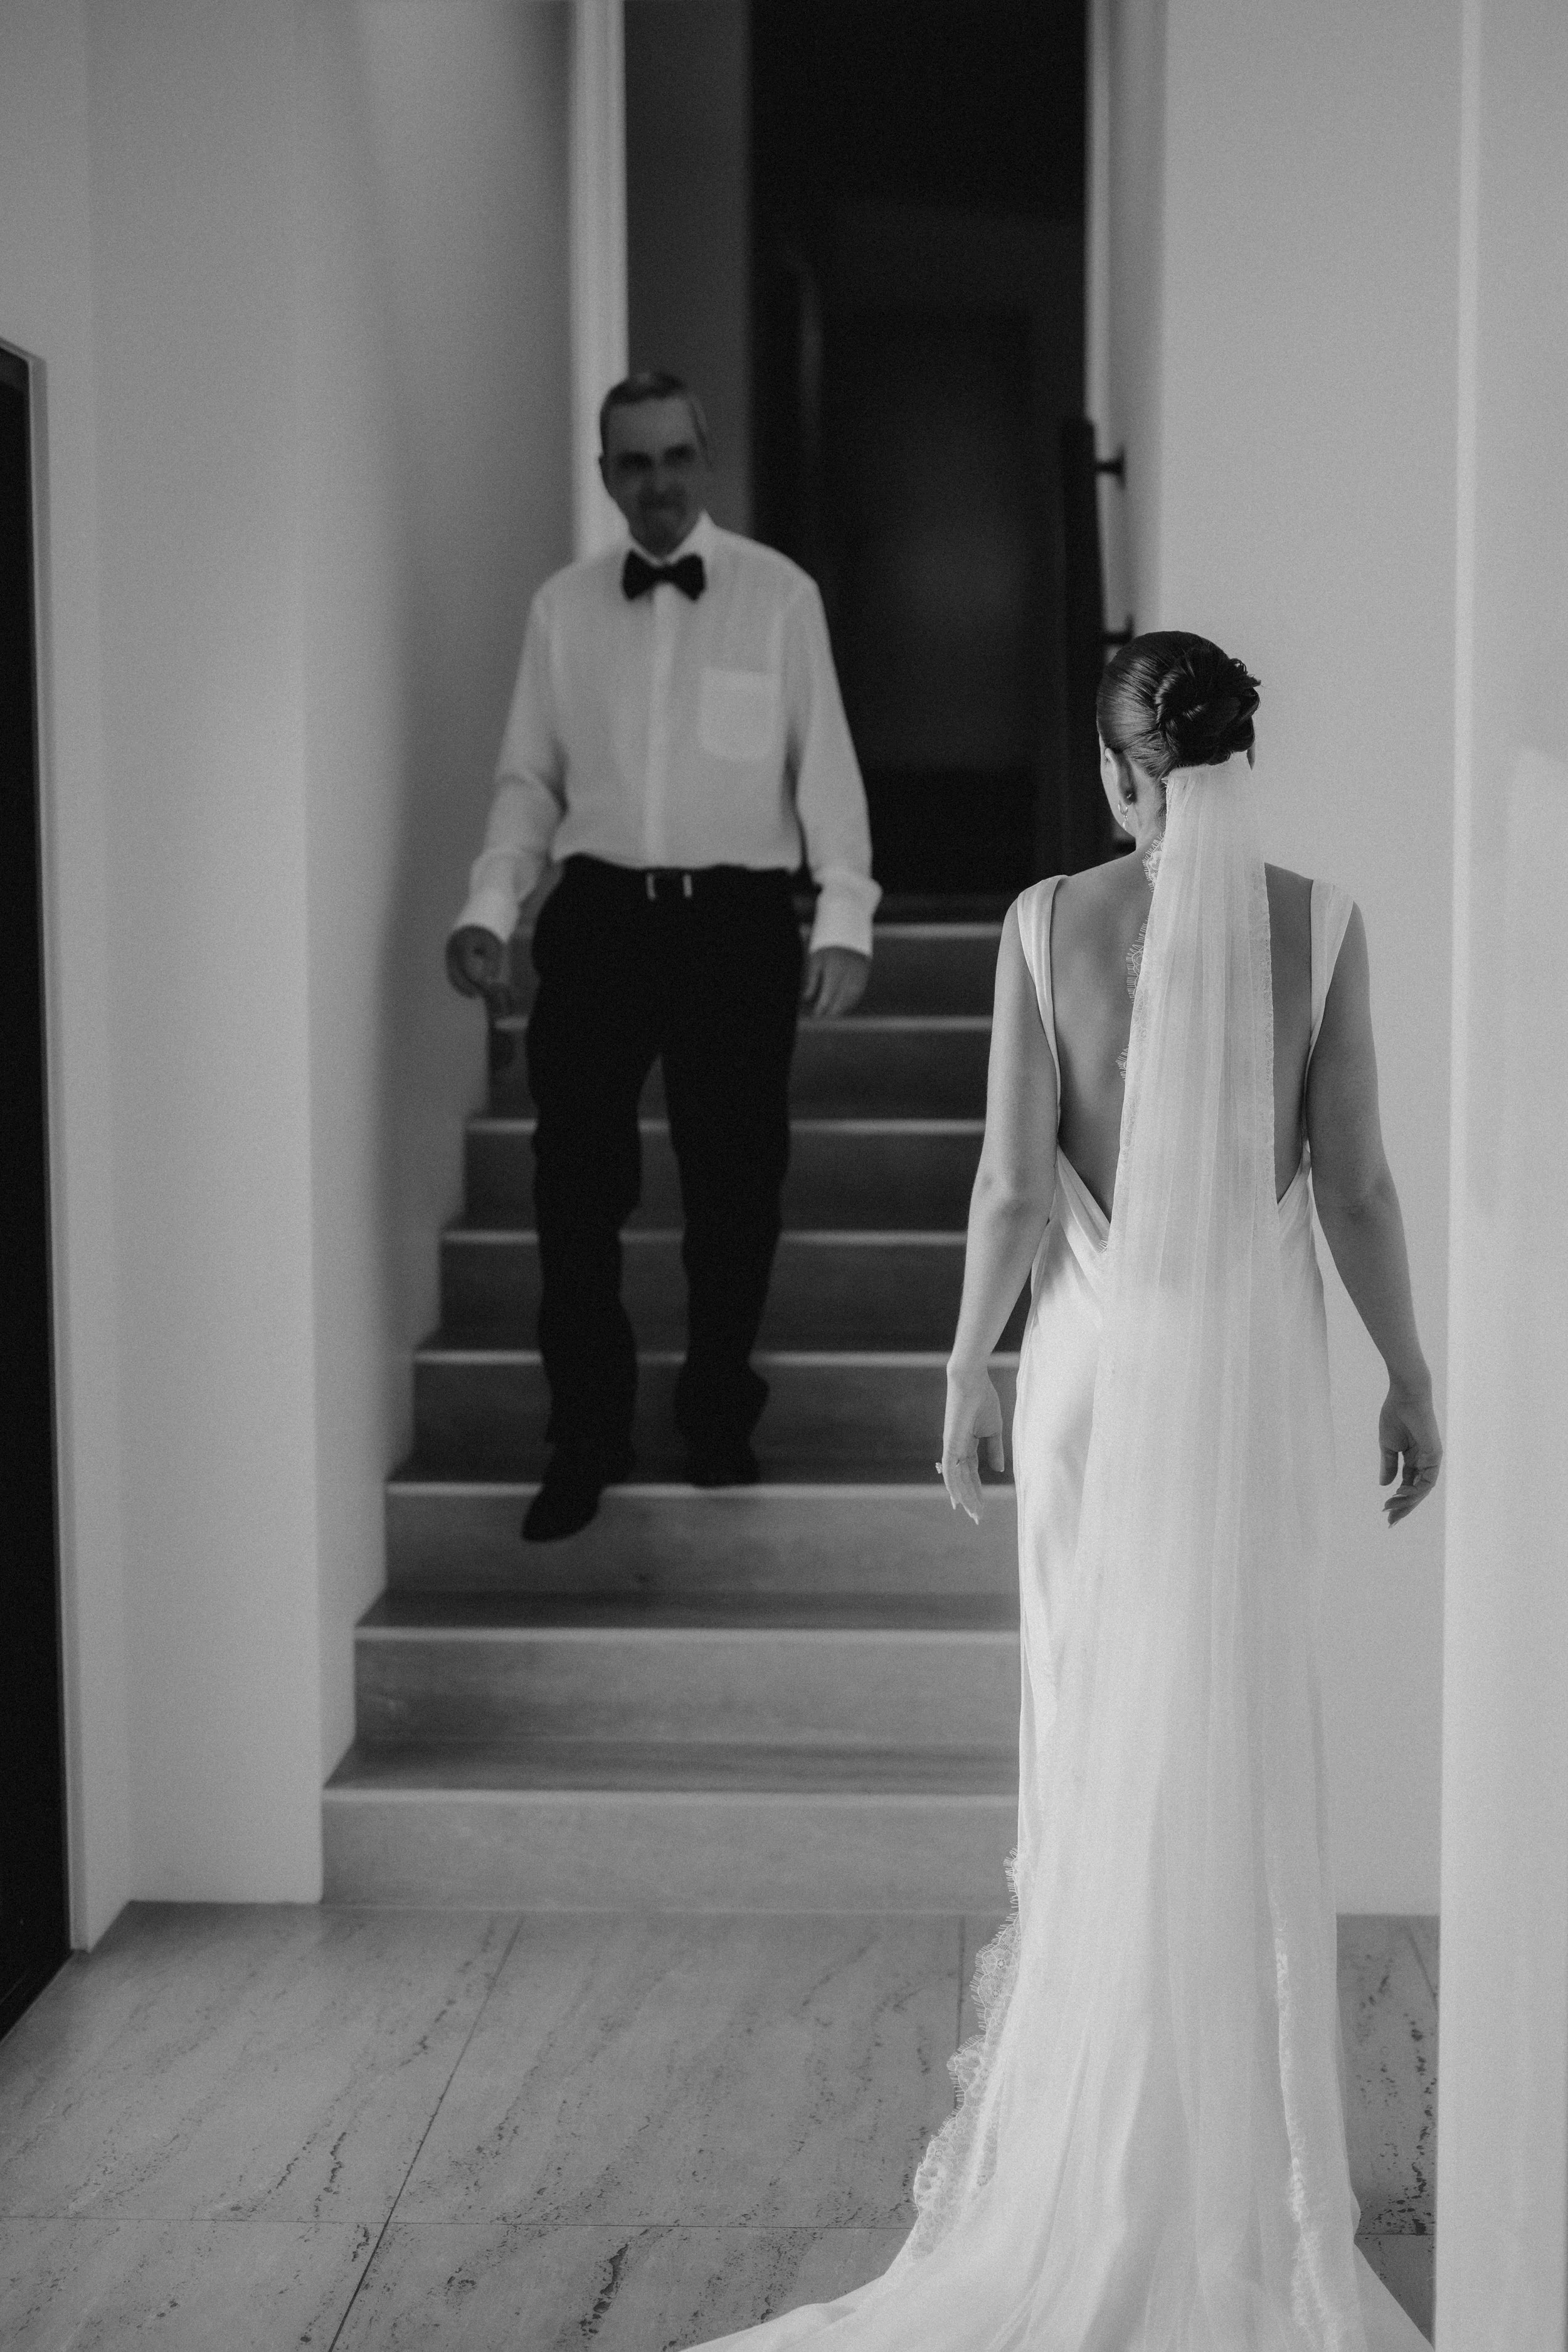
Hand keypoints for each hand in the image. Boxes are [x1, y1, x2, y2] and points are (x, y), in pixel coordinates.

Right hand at [446, 924, 507, 998]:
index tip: (485, 987)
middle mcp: (453, 949)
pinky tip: (470, 991)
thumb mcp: (493, 948)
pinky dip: (459, 984)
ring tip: (475, 994)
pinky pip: (452, 975)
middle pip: (455, 973)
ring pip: (451, 976)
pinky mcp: (449, 960)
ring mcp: (449, 955)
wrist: (475, 928)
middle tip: (479, 995)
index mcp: (464, 943)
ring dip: (462, 988)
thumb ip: (492, 964)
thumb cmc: (487, 938)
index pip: (466, 966)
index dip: (475, 979)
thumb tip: (489, 984)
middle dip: (466, 987)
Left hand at [801, 946, 869, 1018]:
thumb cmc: (826, 943)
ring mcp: (859, 971)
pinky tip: (844, 1004)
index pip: (828, 995)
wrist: (847, 926)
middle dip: (832, 1010)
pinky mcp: (865, 970)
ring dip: (843, 1007)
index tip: (816, 1014)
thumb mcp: (815, 959)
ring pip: (852, 996)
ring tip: (834, 1013)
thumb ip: (812, 980)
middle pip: (841, 998)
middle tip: (824, 1016)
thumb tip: (807, 998)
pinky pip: (859, 990)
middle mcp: (849, 972)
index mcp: (835, 969)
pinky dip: (852, 1000)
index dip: (822, 1007)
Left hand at [939, 1364, 1005, 1523]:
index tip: (982, 1507)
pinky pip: (950, 1469)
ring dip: (964, 1497)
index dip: (976, 1490)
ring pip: (956, 1479)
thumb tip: (999, 1470)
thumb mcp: (993, 1430)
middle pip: (963, 1480)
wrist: (973, 1381)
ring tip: (973, 1513)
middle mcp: (956, 1449)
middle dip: (970, 1500)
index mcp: (966, 1445)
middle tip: (977, 1518)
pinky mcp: (950, 1443)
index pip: (971, 1474)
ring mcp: (951, 1447)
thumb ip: (994, 1450)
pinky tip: (957, 1500)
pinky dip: (953, 1485)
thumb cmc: (983, 1400)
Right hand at [1379, 1385, 1441, 1526]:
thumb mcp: (1388, 1446)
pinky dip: (1414, 1490)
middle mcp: (1425, 1461)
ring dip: (1407, 1502)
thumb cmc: (1395, 1415)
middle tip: (1390, 1521)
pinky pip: (1427, 1480)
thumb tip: (1384, 1485)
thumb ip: (1388, 1465)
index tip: (1385, 1512)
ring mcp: (1431, 1459)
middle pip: (1416, 1491)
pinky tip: (1400, 1495)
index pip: (1408, 1484)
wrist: (1405, 1397)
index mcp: (1414, 1458)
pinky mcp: (1435, 1455)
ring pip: (1422, 1489)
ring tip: (1391, 1509)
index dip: (1398, 1499)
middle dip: (1404, 1507)